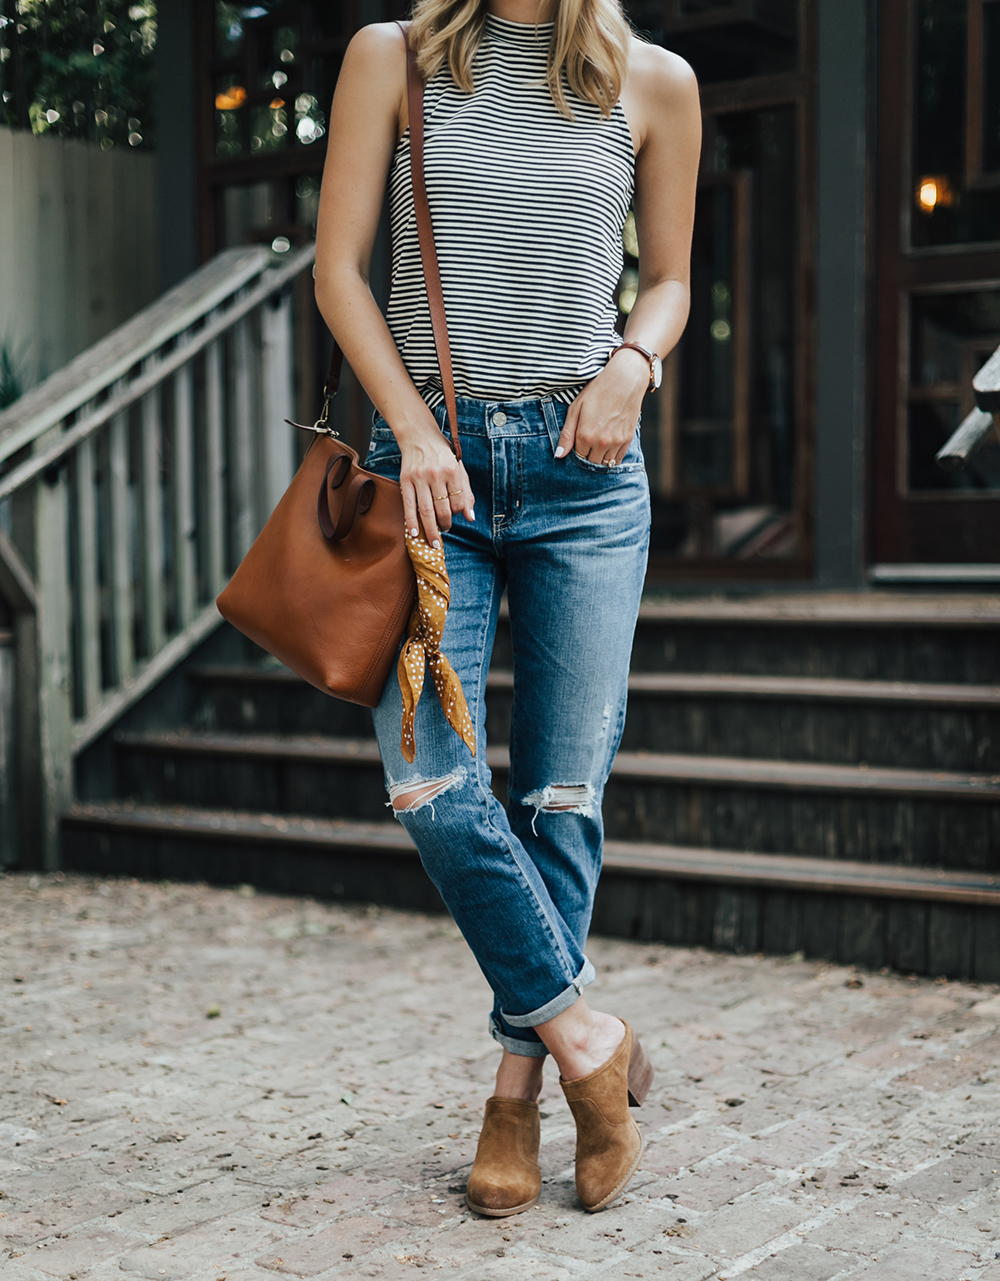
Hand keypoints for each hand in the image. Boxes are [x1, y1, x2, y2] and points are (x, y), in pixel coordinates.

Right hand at [397, 425, 474, 546]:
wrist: (419, 436)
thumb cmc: (442, 453)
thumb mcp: (459, 468)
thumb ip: (466, 492)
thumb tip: (470, 517)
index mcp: (452, 470)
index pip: (458, 501)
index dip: (458, 513)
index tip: (454, 516)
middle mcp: (436, 474)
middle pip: (442, 509)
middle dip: (445, 525)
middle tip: (445, 532)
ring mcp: (419, 478)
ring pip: (426, 511)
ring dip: (430, 529)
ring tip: (434, 541)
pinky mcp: (405, 480)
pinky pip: (409, 506)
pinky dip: (411, 522)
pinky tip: (414, 533)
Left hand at [554, 347, 648, 465]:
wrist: (625, 380)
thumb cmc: (597, 391)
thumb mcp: (576, 408)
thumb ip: (566, 434)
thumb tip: (559, 455)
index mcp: (585, 435)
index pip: (577, 457)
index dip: (575, 452)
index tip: (577, 444)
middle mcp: (601, 442)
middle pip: (591, 463)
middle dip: (587, 457)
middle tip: (587, 445)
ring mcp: (616, 442)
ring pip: (605, 464)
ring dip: (599, 459)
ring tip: (597, 446)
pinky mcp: (628, 439)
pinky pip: (618, 459)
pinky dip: (612, 458)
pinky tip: (608, 448)